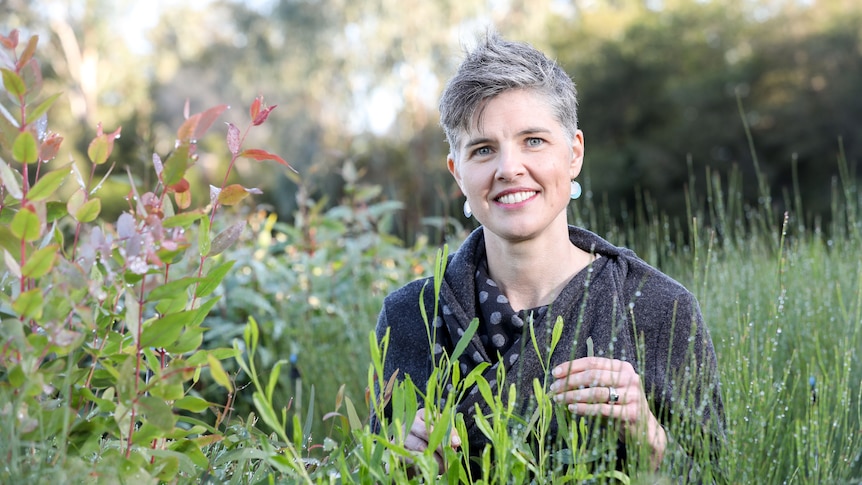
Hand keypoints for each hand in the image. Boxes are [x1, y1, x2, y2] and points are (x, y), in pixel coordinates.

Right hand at [401, 408, 460, 472]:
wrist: (408, 456)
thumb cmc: (427, 442)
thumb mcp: (439, 436)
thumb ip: (448, 436)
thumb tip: (455, 442)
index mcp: (422, 415)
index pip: (437, 419)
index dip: (448, 432)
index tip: (456, 444)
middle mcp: (410, 422)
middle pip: (427, 431)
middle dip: (441, 447)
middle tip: (449, 458)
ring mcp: (401, 436)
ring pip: (420, 447)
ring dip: (434, 459)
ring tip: (443, 467)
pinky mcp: (395, 450)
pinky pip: (412, 458)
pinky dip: (422, 464)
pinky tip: (430, 468)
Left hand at [550, 357, 665, 466]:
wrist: (644, 430)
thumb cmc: (620, 406)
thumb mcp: (609, 388)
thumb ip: (592, 381)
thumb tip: (561, 378)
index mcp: (623, 367)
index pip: (593, 362)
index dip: (572, 366)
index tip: (555, 373)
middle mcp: (629, 378)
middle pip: (593, 376)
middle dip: (570, 381)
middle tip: (554, 389)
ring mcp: (632, 395)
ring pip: (596, 392)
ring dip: (574, 395)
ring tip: (559, 399)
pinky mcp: (632, 413)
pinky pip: (602, 409)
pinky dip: (584, 408)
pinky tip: (572, 408)